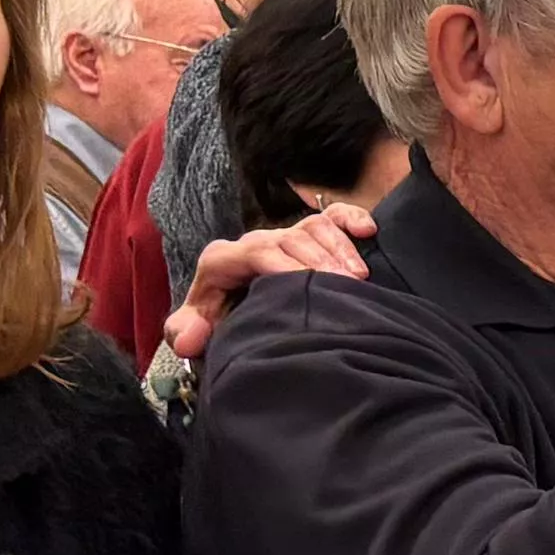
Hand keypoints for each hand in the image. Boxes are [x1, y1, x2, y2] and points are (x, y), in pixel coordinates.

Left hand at [162, 203, 373, 365]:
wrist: (234, 319)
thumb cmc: (222, 324)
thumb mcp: (200, 329)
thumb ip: (186, 332)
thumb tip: (188, 338)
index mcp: (224, 259)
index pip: (257, 251)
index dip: (285, 266)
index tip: (308, 288)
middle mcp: (256, 242)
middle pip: (290, 239)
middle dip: (319, 262)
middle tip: (345, 288)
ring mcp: (285, 236)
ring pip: (314, 227)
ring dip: (339, 250)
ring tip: (357, 279)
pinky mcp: (309, 235)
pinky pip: (332, 216)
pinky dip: (351, 219)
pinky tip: (369, 231)